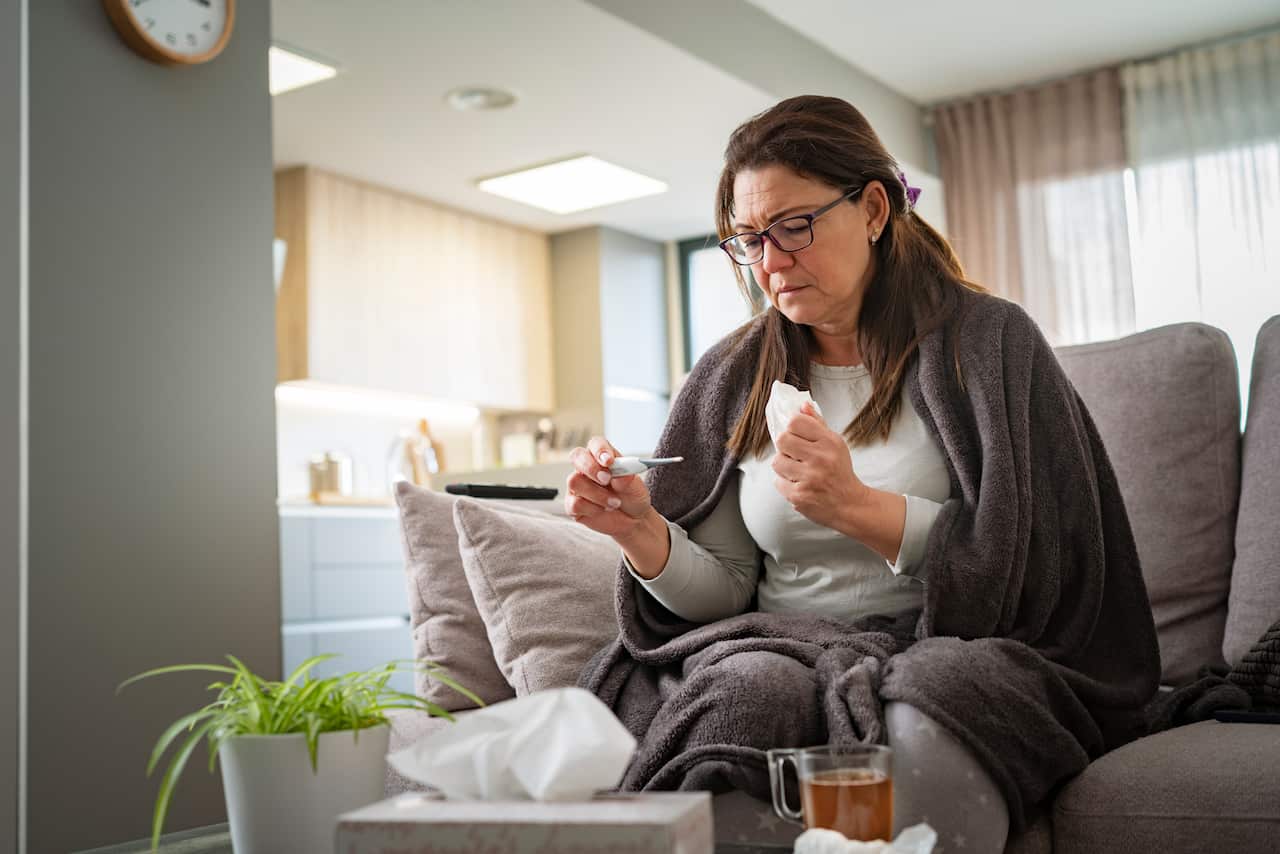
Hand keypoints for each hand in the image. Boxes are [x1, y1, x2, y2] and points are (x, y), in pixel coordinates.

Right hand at [565, 436, 652, 538]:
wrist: (632, 519)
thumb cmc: (632, 496)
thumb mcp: (636, 487)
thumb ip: (627, 479)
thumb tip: (619, 475)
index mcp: (602, 457)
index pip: (595, 444)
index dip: (600, 450)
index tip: (609, 461)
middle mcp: (587, 468)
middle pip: (576, 456)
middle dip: (591, 468)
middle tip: (607, 479)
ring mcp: (578, 486)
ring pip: (574, 482)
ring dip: (597, 494)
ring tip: (615, 503)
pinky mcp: (573, 505)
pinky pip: (574, 504)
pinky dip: (593, 509)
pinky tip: (603, 510)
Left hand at [772, 402, 870, 533]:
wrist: (851, 505)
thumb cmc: (840, 472)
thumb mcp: (835, 444)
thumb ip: (817, 424)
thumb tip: (802, 405)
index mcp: (829, 442)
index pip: (796, 422)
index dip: (792, 428)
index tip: (797, 435)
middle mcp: (820, 458)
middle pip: (782, 440)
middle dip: (785, 447)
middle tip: (794, 454)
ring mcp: (809, 478)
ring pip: (777, 461)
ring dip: (784, 466)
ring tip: (797, 471)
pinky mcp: (799, 496)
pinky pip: (778, 482)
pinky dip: (785, 483)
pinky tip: (799, 485)